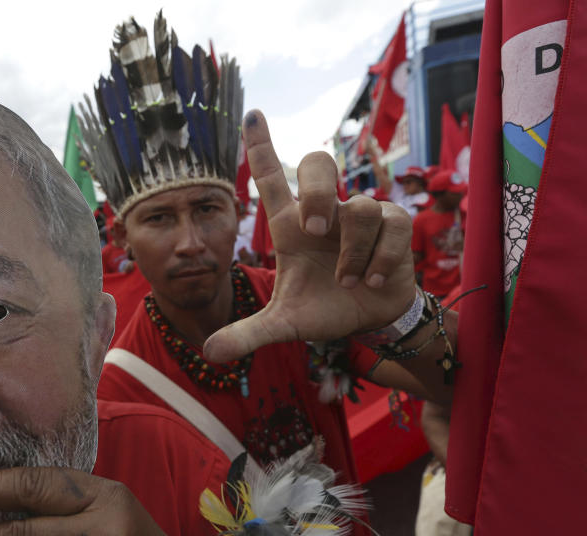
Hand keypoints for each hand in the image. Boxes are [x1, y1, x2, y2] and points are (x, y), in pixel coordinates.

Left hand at [204, 110, 415, 361]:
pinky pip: (390, 227)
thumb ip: (248, 334)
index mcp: (289, 225)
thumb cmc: (323, 308)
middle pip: (318, 162)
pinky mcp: (393, 227)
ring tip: (348, 282)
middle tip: (312, 229)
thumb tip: (210, 353)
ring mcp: (360, 215)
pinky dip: (379, 260)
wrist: (369, 320)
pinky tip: (370, 282)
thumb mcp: (283, 324)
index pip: (271, 177)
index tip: (252, 114)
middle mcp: (323, 212)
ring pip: (359, 207)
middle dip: (316, 189)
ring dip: (352, 253)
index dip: (261, 145)